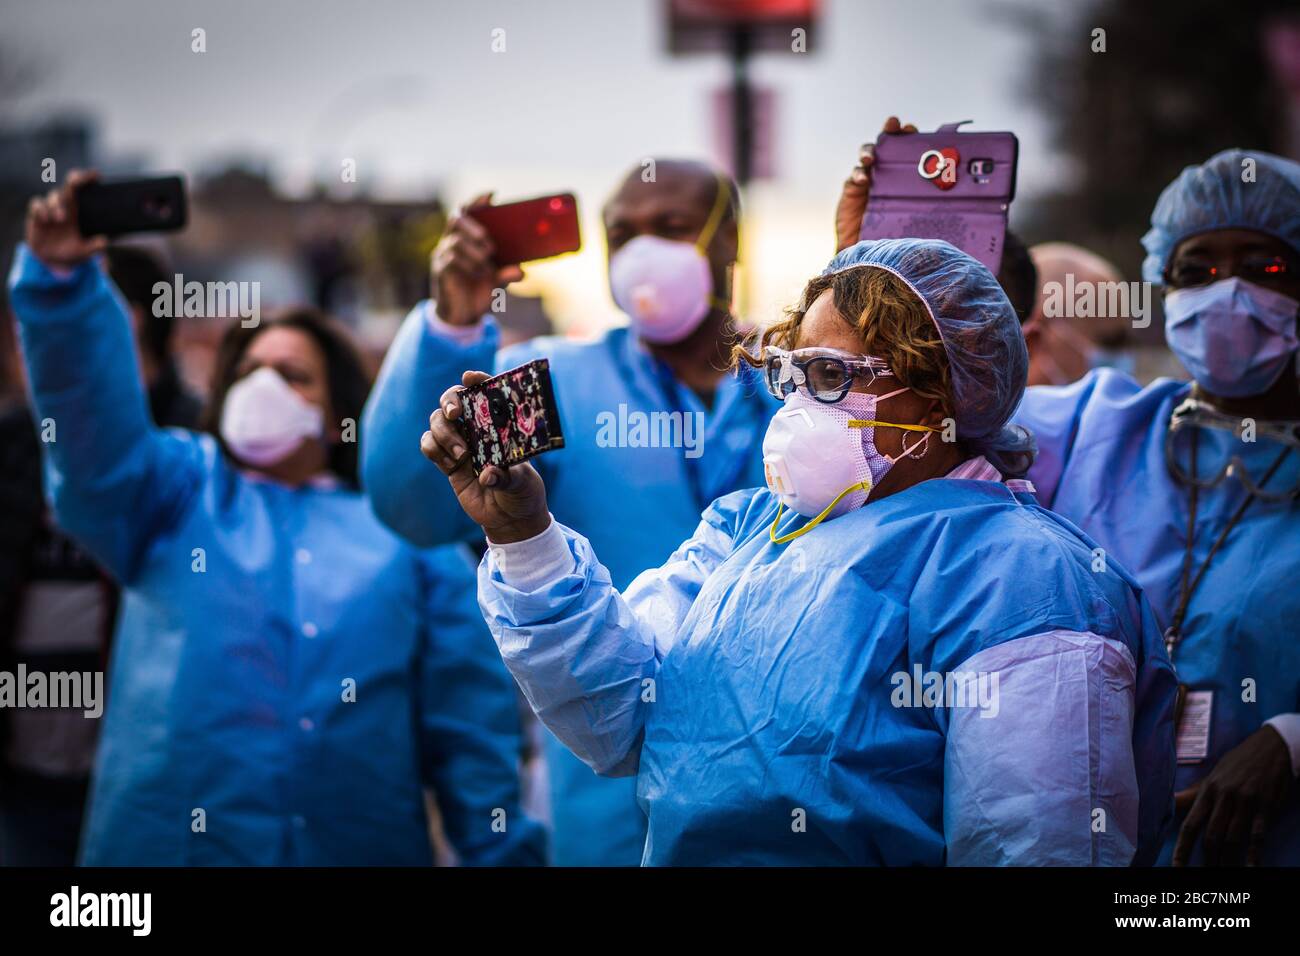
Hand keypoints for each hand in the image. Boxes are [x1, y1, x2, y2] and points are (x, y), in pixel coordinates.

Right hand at [25, 169, 107, 268]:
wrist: (52, 261)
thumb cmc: (71, 252)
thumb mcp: (84, 252)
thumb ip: (94, 247)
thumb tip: (104, 241)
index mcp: (79, 211)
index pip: (84, 191)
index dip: (88, 180)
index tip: (96, 175)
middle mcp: (66, 206)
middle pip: (69, 186)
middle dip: (73, 180)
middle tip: (76, 182)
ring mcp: (50, 209)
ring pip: (53, 196)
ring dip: (57, 204)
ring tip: (61, 219)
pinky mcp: (37, 215)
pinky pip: (37, 204)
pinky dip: (40, 209)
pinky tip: (45, 219)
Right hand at [420, 370, 550, 542]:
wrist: (509, 519)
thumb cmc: (523, 492)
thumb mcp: (523, 484)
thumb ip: (506, 478)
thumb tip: (488, 474)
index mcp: (500, 424)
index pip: (487, 393)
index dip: (477, 380)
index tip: (469, 378)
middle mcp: (478, 428)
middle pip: (453, 400)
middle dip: (450, 401)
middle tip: (455, 414)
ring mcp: (460, 443)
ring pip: (437, 421)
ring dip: (443, 433)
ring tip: (461, 456)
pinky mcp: (447, 462)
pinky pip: (428, 444)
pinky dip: (433, 449)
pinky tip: (450, 465)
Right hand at [430, 192, 524, 325]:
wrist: (463, 316)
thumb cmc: (479, 291)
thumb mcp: (498, 282)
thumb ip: (507, 273)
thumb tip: (522, 271)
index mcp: (466, 239)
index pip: (467, 212)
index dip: (477, 202)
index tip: (491, 194)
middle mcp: (451, 242)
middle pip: (456, 219)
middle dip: (474, 226)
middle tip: (489, 241)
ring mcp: (443, 255)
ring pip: (455, 241)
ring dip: (475, 251)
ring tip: (487, 264)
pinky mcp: (440, 270)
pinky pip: (451, 259)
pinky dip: (469, 265)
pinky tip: (480, 274)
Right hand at [833, 116, 917, 252]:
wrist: (872, 256)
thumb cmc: (899, 235)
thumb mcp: (918, 217)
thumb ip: (930, 204)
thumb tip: (959, 197)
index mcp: (905, 175)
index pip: (907, 149)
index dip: (908, 135)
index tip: (911, 129)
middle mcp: (887, 172)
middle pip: (887, 144)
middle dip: (889, 131)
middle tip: (893, 125)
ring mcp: (868, 178)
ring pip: (867, 154)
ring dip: (868, 150)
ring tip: (871, 157)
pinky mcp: (852, 189)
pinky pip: (854, 175)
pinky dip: (858, 174)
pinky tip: (863, 179)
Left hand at [1172, 725, 1295, 865]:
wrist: (1270, 747)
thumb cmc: (1238, 764)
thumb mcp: (1213, 775)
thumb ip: (1194, 794)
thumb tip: (1169, 802)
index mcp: (1208, 790)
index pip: (1190, 824)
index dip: (1182, 848)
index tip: (1177, 866)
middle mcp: (1224, 796)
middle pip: (1211, 836)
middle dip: (1207, 859)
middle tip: (1205, 874)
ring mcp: (1246, 801)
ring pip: (1233, 838)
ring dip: (1228, 860)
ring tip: (1225, 874)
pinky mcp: (1266, 806)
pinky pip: (1258, 835)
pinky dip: (1254, 854)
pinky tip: (1252, 867)